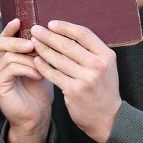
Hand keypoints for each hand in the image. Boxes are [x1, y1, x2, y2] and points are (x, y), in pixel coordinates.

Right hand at [0, 18, 52, 142]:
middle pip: (2, 44)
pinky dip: (27, 68)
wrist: (36, 117)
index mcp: (1, 59)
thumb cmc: (39, 91)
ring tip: (43, 64)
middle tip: (34, 44)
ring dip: (29, 58)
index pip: (3, 38)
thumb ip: (35, 50)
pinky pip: (11, 68)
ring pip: (8, 56)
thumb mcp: (38, 65)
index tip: (20, 20)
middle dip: (19, 41)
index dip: (10, 29)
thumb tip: (42, 30)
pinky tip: (39, 74)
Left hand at [30, 21, 120, 142]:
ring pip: (59, 59)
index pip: (83, 34)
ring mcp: (86, 79)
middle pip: (68, 45)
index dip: (65, 27)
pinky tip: (36, 60)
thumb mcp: (106, 66)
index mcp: (106, 55)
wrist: (108, 118)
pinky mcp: (74, 91)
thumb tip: (67, 32)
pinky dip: (43, 66)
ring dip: (43, 49)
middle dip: (49, 36)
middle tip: (35, 29)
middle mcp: (97, 65)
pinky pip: (54, 75)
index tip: (51, 23)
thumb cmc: (103, 88)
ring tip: (33, 42)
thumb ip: (92, 51)